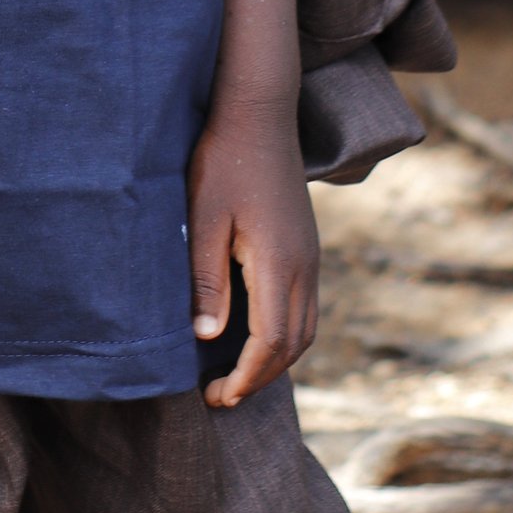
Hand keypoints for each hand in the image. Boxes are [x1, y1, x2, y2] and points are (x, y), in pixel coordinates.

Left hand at [187, 103, 318, 407]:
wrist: (259, 114)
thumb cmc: (223, 162)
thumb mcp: (203, 218)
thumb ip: (206, 278)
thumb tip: (207, 337)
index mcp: (278, 264)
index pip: (270, 343)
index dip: (244, 378)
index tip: (216, 397)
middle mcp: (303, 268)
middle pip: (293, 345)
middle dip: (259, 378)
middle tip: (221, 396)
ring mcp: (310, 257)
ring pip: (305, 329)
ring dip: (276, 360)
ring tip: (238, 375)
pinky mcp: (306, 246)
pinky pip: (305, 307)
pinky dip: (286, 334)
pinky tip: (256, 334)